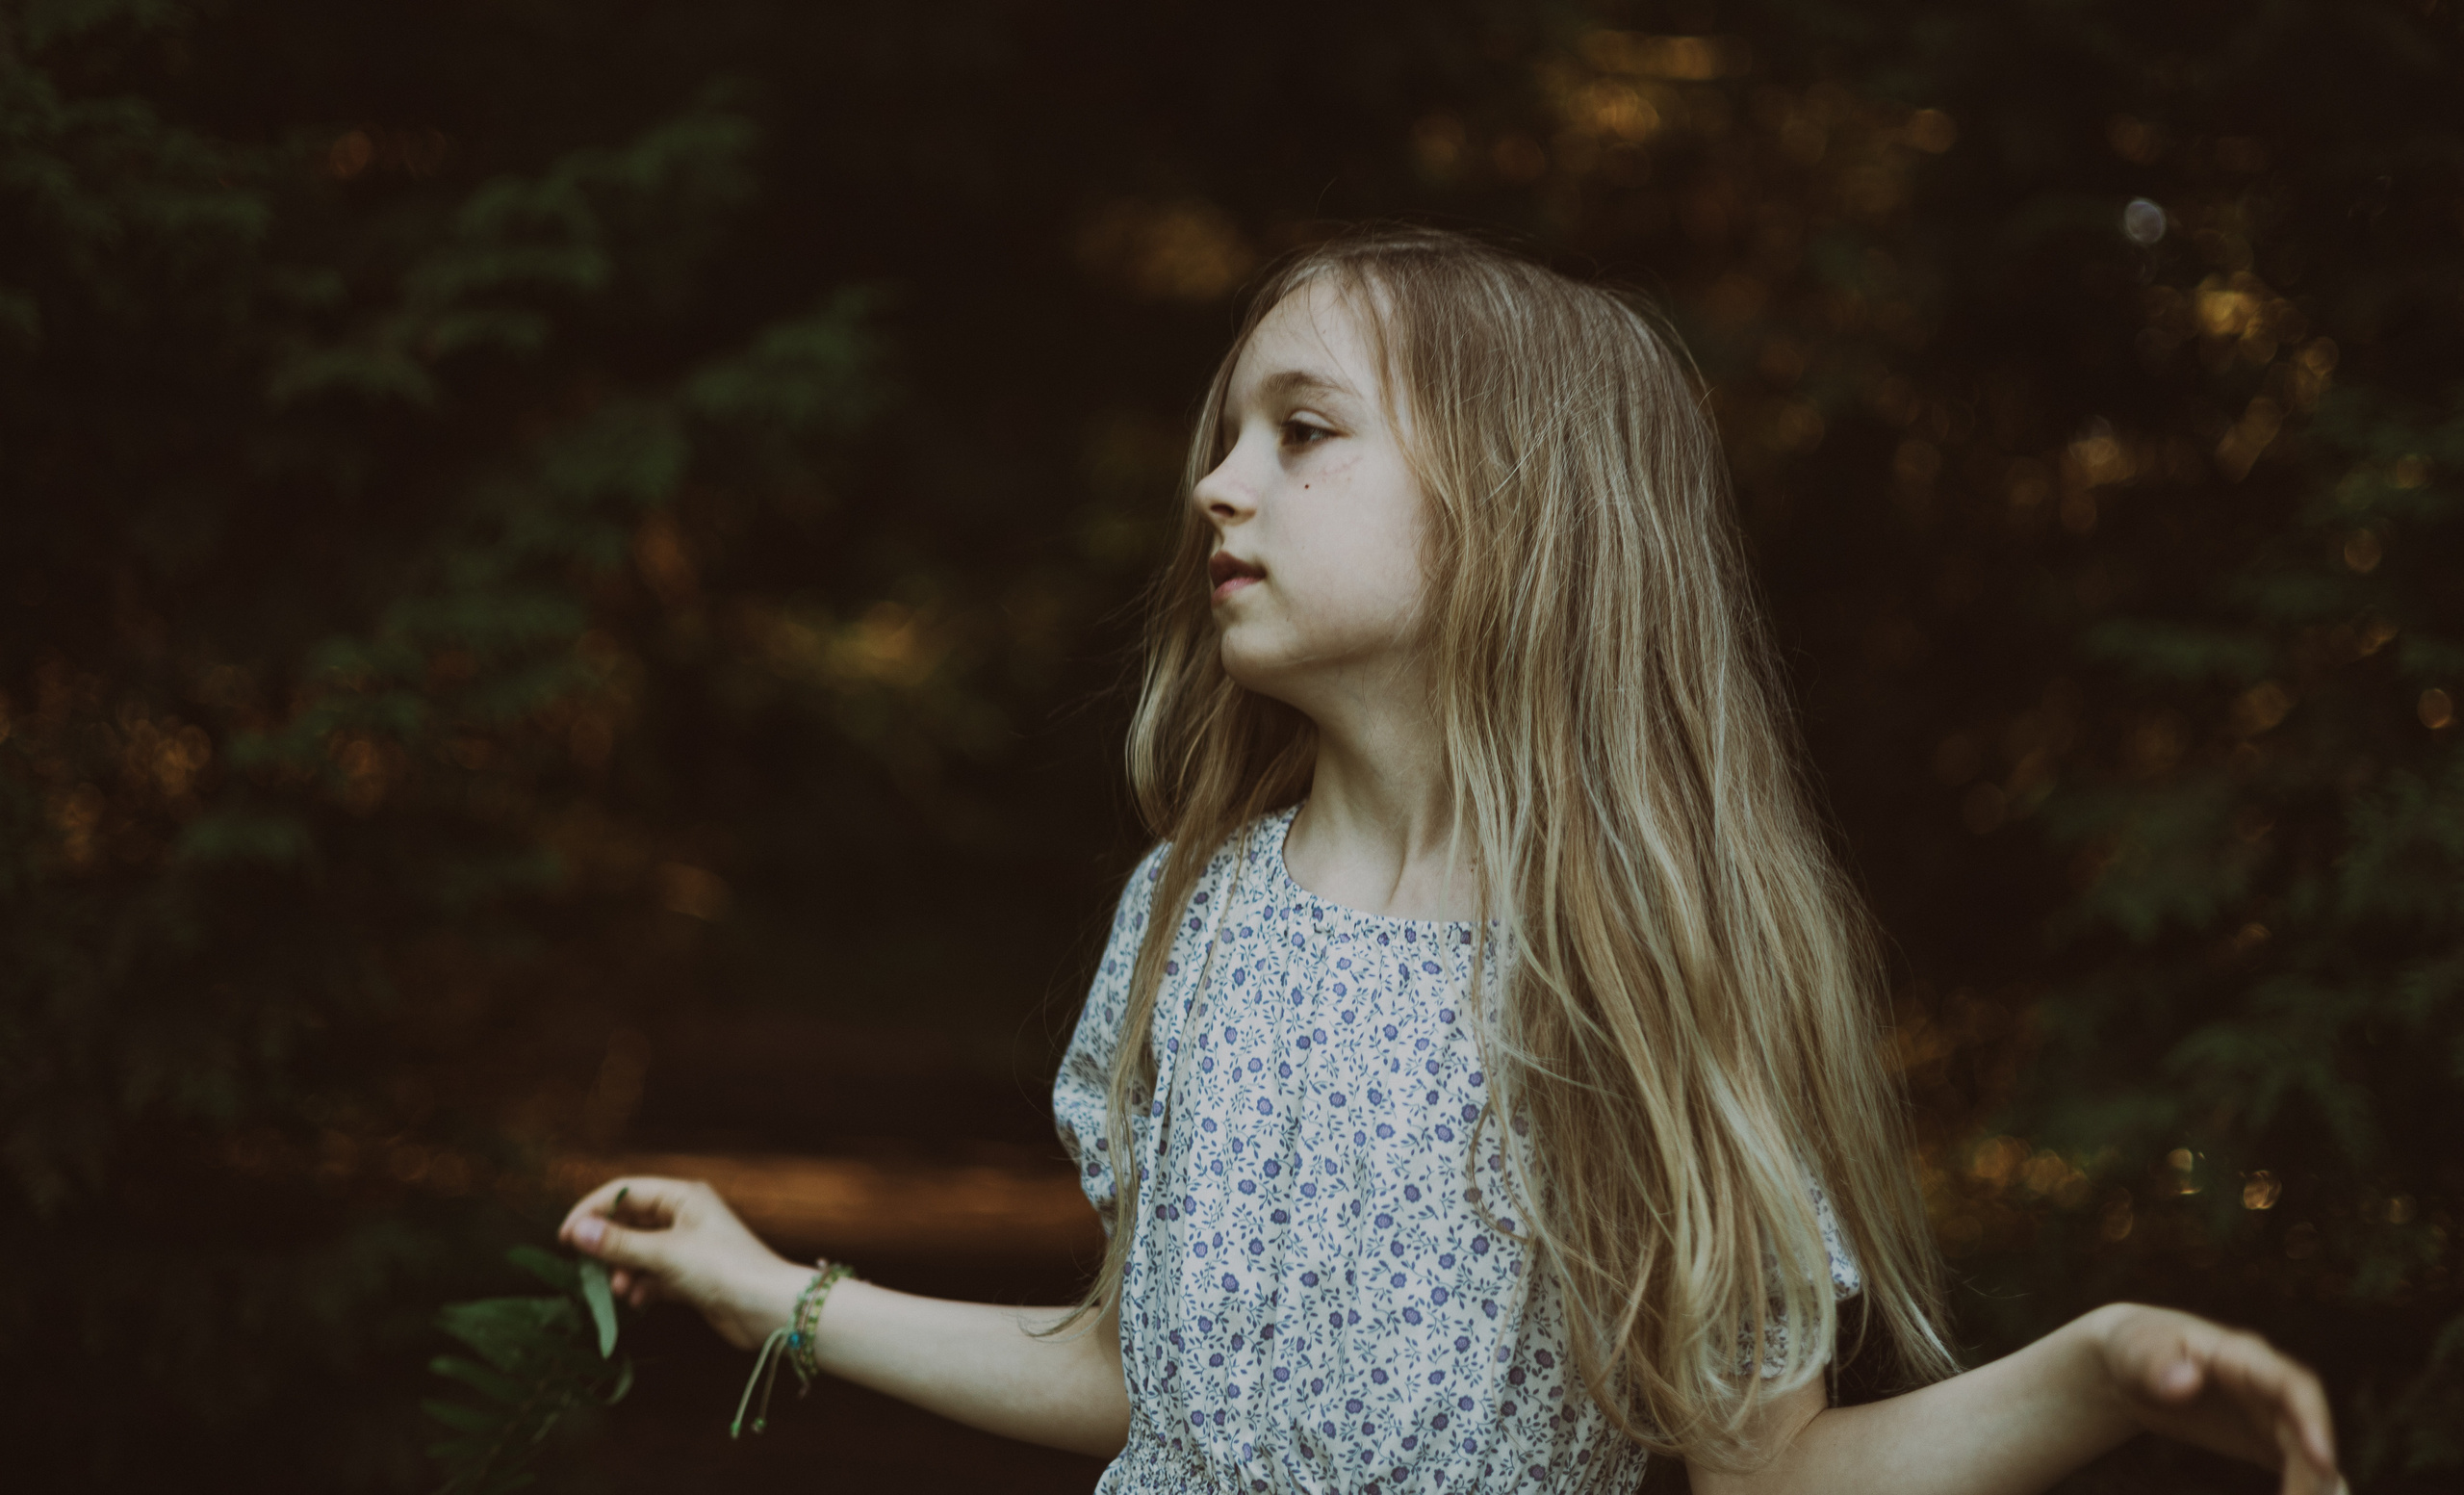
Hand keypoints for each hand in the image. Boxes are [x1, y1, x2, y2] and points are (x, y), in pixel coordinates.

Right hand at [557, 1175, 808, 1350]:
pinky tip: (639, 1300)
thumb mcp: (665, 1254)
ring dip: (624, 1270)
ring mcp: (687, 1246)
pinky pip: (652, 1274)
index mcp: (682, 1196)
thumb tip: (576, 1231)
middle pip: (629, 1223)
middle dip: (609, 1246)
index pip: (624, 1192)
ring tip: (622, 1290)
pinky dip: (642, 1285)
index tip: (564, 1237)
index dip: (591, 1210)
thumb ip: (618, 1244)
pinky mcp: (690, 1275)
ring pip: (639, 1251)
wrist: (766, 1308)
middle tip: (589, 1269)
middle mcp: (684, 1216)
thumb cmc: (722, 1270)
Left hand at [2092, 1303, 2341, 1494]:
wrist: (2133, 1360)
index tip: (2322, 1460)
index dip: (2313, 1421)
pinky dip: (2304, 1487)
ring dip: (2312, 1486)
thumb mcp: (2136, 1352)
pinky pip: (2295, 1465)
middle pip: (2306, 1430)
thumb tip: (2185, 1382)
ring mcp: (2270, 1412)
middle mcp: (2268, 1385)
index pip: (2293, 1386)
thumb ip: (2157, 1364)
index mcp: (2243, 1356)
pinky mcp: (2264, 1438)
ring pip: (2306, 1454)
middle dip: (2315, 1473)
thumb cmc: (2135, 1348)